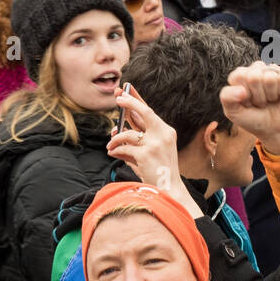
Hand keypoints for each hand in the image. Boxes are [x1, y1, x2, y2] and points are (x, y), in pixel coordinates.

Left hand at [106, 85, 202, 218]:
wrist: (169, 190)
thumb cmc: (158, 171)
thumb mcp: (150, 151)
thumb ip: (136, 139)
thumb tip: (116, 129)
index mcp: (167, 131)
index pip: (150, 110)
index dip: (136, 99)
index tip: (125, 90)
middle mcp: (163, 134)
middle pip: (144, 111)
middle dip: (128, 102)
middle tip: (117, 97)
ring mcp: (155, 144)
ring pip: (128, 133)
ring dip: (115, 139)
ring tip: (110, 146)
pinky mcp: (146, 154)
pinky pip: (124, 148)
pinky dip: (116, 150)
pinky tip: (112, 153)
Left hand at [220, 61, 279, 154]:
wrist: (274, 129)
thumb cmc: (252, 118)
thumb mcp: (233, 112)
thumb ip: (227, 97)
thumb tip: (241, 90)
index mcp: (240, 75)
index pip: (238, 76)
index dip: (244, 95)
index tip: (246, 103)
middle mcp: (256, 69)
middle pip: (254, 77)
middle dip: (258, 96)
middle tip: (260, 103)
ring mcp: (272, 70)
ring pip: (270, 78)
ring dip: (271, 95)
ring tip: (270, 100)